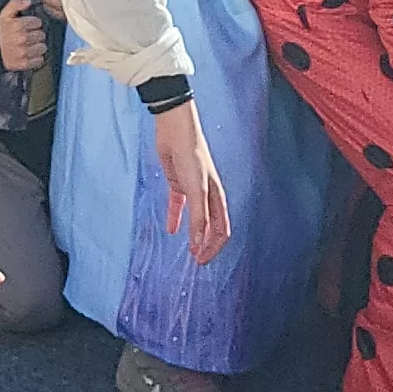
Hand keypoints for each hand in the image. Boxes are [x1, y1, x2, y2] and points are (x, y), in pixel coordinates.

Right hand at [0, 0, 49, 73]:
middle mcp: (22, 38)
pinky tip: (28, 54)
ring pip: (42, 47)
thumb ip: (15, 4)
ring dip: (37, 47)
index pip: (38, 22)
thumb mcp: (4, 15)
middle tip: (27, 37)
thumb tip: (28, 1)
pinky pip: (39, 60)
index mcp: (18, 25)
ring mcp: (23, 52)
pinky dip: (36, 58)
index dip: (33, 24)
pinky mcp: (24, 63)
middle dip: (36, 35)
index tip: (26, 27)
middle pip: (42, 35)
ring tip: (28, 46)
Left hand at [151, 105, 231, 263]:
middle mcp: (207, 195)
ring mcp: (193, 189)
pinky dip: (176, 218)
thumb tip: (197, 243)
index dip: (214, 247)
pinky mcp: (178, 182)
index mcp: (217, 197)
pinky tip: (171, 230)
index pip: (221, 229)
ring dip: (194, 235)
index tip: (202, 261)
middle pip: (211, 227)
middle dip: (206, 245)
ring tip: (188, 250)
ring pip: (196, 219)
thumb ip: (197, 217)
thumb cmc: (191, 155)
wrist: (175, 130)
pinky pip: (178, 206)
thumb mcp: (196, 190)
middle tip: (197, 261)